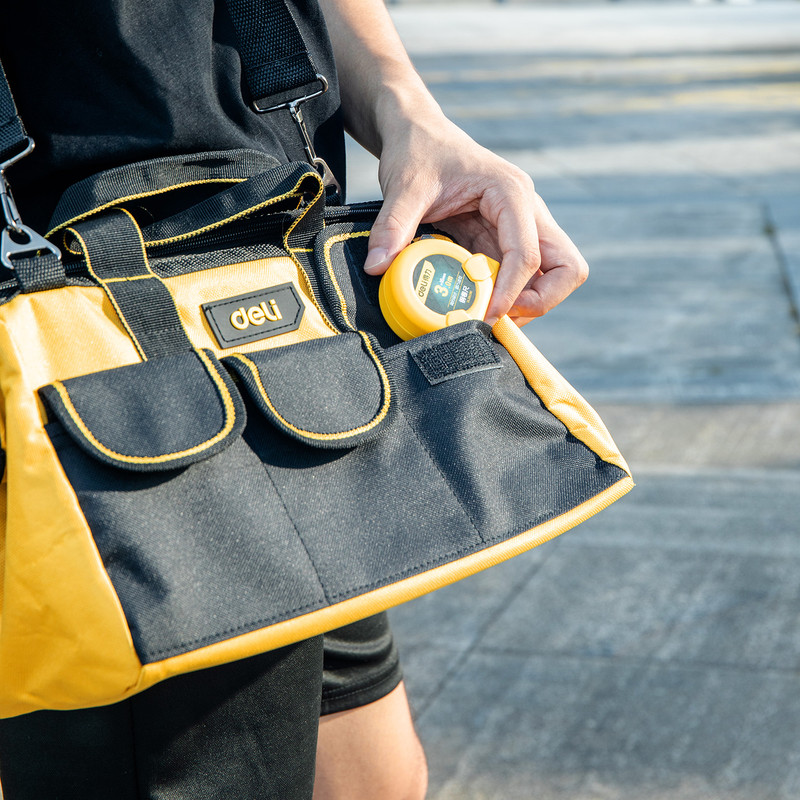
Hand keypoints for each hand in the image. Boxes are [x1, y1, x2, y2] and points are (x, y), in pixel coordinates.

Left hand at [363, 112, 587, 325]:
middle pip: (567, 268)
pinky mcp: (508, 241)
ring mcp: (523, 228)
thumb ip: (392, 226)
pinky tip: (477, 302)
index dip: (511, 293)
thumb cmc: (419, 152)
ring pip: (554, 276)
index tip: (485, 316)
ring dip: (528, 303)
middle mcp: (527, 211)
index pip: (528, 254)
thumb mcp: (403, 186)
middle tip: (499, 316)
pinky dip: (509, 296)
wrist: (420, 135)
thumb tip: (376, 267)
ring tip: (486, 314)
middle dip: (542, 300)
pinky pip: (524, 277)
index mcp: (511, 193)